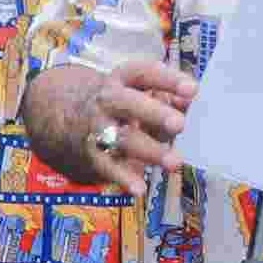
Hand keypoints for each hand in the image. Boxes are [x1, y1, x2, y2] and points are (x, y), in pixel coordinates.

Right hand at [87, 56, 196, 196]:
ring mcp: (98, 127)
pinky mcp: (92, 153)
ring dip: (149, 151)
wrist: (69, 113)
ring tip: (174, 162)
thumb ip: (168, 96)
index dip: (168, 80)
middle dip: (155, 113)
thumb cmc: (123, 101)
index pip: (145, 74)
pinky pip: (108, 166)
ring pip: (123, 138)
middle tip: (180, 124)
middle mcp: (108, 100)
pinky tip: (139, 189)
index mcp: (122, 79)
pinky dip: (123, 178)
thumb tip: (190, 102)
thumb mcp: (140, 90)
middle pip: (129, 103)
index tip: (193, 90)